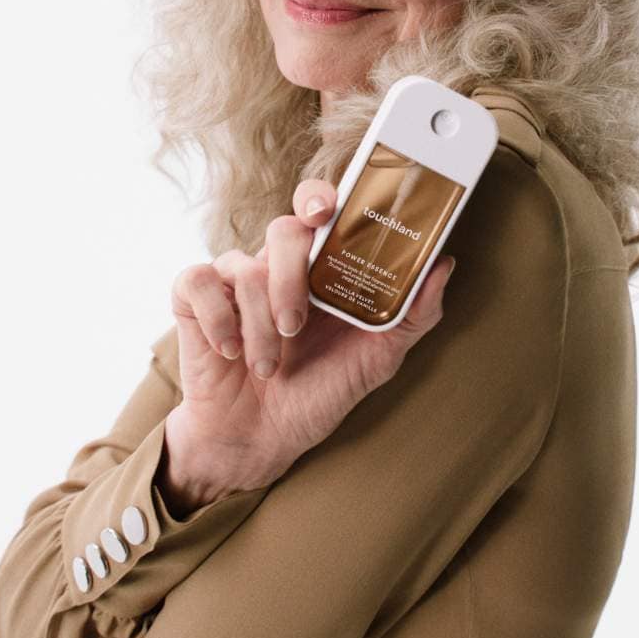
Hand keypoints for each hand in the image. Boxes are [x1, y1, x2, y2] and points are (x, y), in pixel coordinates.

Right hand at [166, 178, 456, 493]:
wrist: (261, 441)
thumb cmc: (318, 392)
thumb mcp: (375, 360)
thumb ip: (410, 315)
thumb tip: (444, 264)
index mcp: (319, 269)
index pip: (318, 208)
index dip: (320, 196)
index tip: (325, 211)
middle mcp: (276, 266)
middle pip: (282, 229)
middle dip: (290, 276)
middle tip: (297, 322)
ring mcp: (234, 281)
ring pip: (243, 266)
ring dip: (260, 326)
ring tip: (269, 365)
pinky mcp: (195, 301)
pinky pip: (197, 281)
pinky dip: (218, 320)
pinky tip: (231, 350)